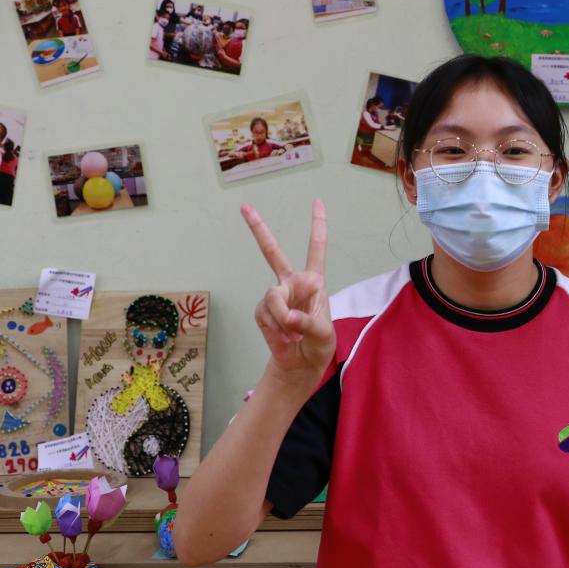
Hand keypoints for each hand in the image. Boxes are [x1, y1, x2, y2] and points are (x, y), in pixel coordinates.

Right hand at [242, 200, 333, 389]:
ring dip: (283, 317)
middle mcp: (291, 283)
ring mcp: (275, 296)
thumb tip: (289, 313)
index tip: (317, 202)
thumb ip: (308, 319)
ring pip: (273, 296)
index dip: (317, 225)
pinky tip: (285, 337)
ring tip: (294, 333)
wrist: (300, 365)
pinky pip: (265, 314)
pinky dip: (276, 327)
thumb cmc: (318, 345)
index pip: (315, 248)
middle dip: (258, 229)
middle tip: (245, 207)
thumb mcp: (323, 333)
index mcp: (313, 281)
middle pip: (272, 252)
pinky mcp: (263, 311)